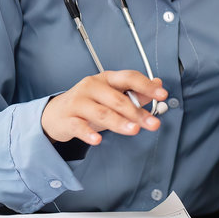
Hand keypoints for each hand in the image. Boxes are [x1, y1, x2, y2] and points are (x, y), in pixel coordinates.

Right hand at [42, 70, 165, 144]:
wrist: (56, 114)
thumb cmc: (89, 104)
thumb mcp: (112, 96)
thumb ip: (135, 93)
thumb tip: (158, 85)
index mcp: (106, 78)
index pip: (129, 77)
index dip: (146, 85)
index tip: (162, 94)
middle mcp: (92, 86)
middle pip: (118, 99)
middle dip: (137, 112)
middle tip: (152, 123)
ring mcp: (78, 102)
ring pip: (101, 112)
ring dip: (119, 122)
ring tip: (133, 130)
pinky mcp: (67, 118)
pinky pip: (79, 126)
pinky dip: (88, 134)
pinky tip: (97, 140)